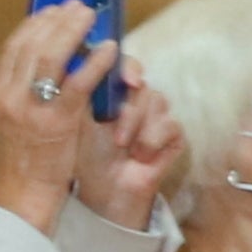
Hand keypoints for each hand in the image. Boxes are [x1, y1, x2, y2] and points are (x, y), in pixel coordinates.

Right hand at [0, 7, 103, 223]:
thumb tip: (44, 64)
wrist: (22, 195)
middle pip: (31, 45)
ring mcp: (30, 109)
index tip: (52, 10)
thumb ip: (23, 93)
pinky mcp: (57, 122)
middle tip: (77, 7)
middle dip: (56, 21)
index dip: (34, 25)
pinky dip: (95, 61)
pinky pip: (79, 82)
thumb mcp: (12, 121)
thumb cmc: (23, 160)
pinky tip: (109, 50)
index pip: (12, 48)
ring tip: (91, 17)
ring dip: (74, 31)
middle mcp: (8, 97)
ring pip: (51, 57)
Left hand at [75, 63, 183, 225]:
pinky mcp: (173, 135)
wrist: (103, 189)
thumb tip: (90, 62)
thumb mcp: (77, 118)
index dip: (128, 68)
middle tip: (116, 130)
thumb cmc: (86, 154)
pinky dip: (152, 141)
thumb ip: (84, 87)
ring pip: (157, 102)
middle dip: (129, 109)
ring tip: (123, 146)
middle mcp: (137, 99)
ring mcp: (157, 116)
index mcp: (113, 91)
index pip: (126, 66)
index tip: (128, 80)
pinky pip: (170, 125)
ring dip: (137, 127)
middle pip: (143, 85)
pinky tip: (140, 156)